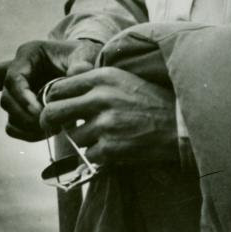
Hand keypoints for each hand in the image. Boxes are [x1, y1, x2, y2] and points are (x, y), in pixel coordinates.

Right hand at [0, 39, 101, 141]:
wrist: (86, 63)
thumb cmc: (83, 55)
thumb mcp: (84, 54)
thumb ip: (81, 63)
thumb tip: (76, 74)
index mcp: (28, 54)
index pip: (14, 79)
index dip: (24, 98)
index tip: (42, 111)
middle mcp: (18, 72)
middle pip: (7, 100)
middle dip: (26, 117)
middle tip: (48, 124)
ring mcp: (18, 91)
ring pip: (10, 115)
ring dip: (27, 128)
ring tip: (53, 129)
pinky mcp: (22, 107)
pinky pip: (14, 126)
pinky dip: (28, 134)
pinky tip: (49, 132)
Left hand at [39, 67, 177, 164]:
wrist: (179, 124)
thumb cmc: (150, 99)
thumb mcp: (122, 78)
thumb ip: (93, 80)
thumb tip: (62, 85)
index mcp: (102, 77)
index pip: (58, 88)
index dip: (53, 99)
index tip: (58, 106)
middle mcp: (101, 98)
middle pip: (53, 112)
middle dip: (51, 122)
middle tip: (57, 127)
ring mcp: (105, 124)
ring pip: (73, 137)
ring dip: (85, 140)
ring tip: (106, 134)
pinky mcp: (110, 148)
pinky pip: (89, 155)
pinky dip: (99, 154)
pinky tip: (117, 145)